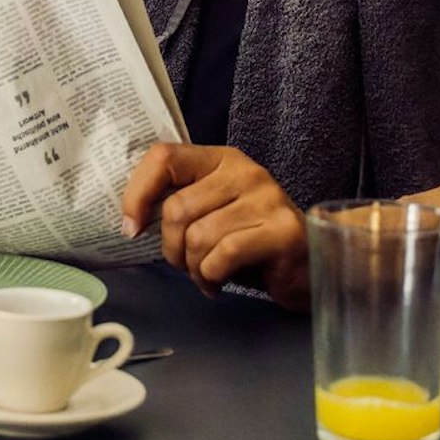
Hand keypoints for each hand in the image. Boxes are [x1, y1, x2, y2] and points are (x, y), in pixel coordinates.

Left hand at [120, 143, 309, 308]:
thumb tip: (131, 221)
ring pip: (199, 236)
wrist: (308, 266)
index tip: (132, 227)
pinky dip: (212, 277)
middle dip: (172, 248)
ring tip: (207, 274)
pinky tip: (219, 282)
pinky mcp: (283, 231)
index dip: (137, 193)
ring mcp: (268, 199)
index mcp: (220, 159)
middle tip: (185, 264)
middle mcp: (245, 171)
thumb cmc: (249, 242)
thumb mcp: (211, 214)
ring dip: (194, 268)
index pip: (164, 157)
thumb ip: (180, 205)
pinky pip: (224, 255)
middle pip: (177, 208)